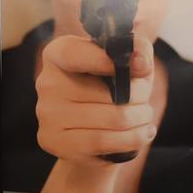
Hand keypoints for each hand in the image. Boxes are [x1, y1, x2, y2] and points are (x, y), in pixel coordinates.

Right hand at [34, 34, 156, 166]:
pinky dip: (133, 139)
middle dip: (141, 99)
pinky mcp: (53, 141)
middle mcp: (47, 83)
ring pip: (114, 119)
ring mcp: (47, 114)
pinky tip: (142, 133)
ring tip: (145, 118)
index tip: (139, 68)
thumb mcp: (128, 64)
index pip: (76, 53)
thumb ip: (139, 51)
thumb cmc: (112, 88)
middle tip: (145, 102)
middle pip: (112, 93)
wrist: (91, 130)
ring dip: (141, 119)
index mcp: (58, 54)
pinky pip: (104, 142)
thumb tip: (140, 62)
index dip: (107, 60)